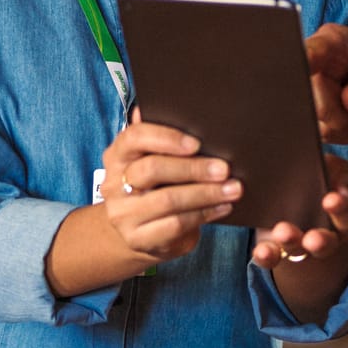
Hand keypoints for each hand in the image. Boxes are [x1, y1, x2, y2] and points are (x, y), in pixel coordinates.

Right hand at [100, 114, 241, 264]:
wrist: (138, 232)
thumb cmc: (155, 187)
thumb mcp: (154, 161)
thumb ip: (163, 138)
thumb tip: (176, 108)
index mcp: (118, 155)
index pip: (134, 138)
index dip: (166, 138)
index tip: (197, 144)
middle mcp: (113, 183)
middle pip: (152, 169)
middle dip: (193, 168)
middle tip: (225, 169)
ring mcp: (123, 214)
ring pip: (168, 200)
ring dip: (206, 194)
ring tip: (233, 189)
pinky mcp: (137, 239)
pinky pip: (175, 225)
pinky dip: (204, 214)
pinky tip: (223, 207)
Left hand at [251, 154, 347, 270]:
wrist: (298, 193)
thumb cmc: (316, 174)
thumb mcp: (327, 165)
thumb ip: (322, 158)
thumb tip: (315, 130)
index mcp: (344, 206)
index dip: (341, 206)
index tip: (331, 200)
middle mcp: (329, 232)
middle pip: (328, 239)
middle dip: (321, 239)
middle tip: (312, 237)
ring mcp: (304, 244)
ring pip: (301, 250)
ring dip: (293, 243)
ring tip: (282, 234)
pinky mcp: (281, 250)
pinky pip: (275, 258)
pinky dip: (268, 256)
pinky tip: (261, 250)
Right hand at [306, 23, 347, 187]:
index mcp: (333, 41)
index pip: (310, 52)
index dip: (305, 64)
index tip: (308, 71)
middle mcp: (313, 61)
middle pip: (311, 98)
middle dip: (344, 118)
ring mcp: (309, 87)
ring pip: (316, 120)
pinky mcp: (310, 109)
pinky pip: (320, 131)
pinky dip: (345, 134)